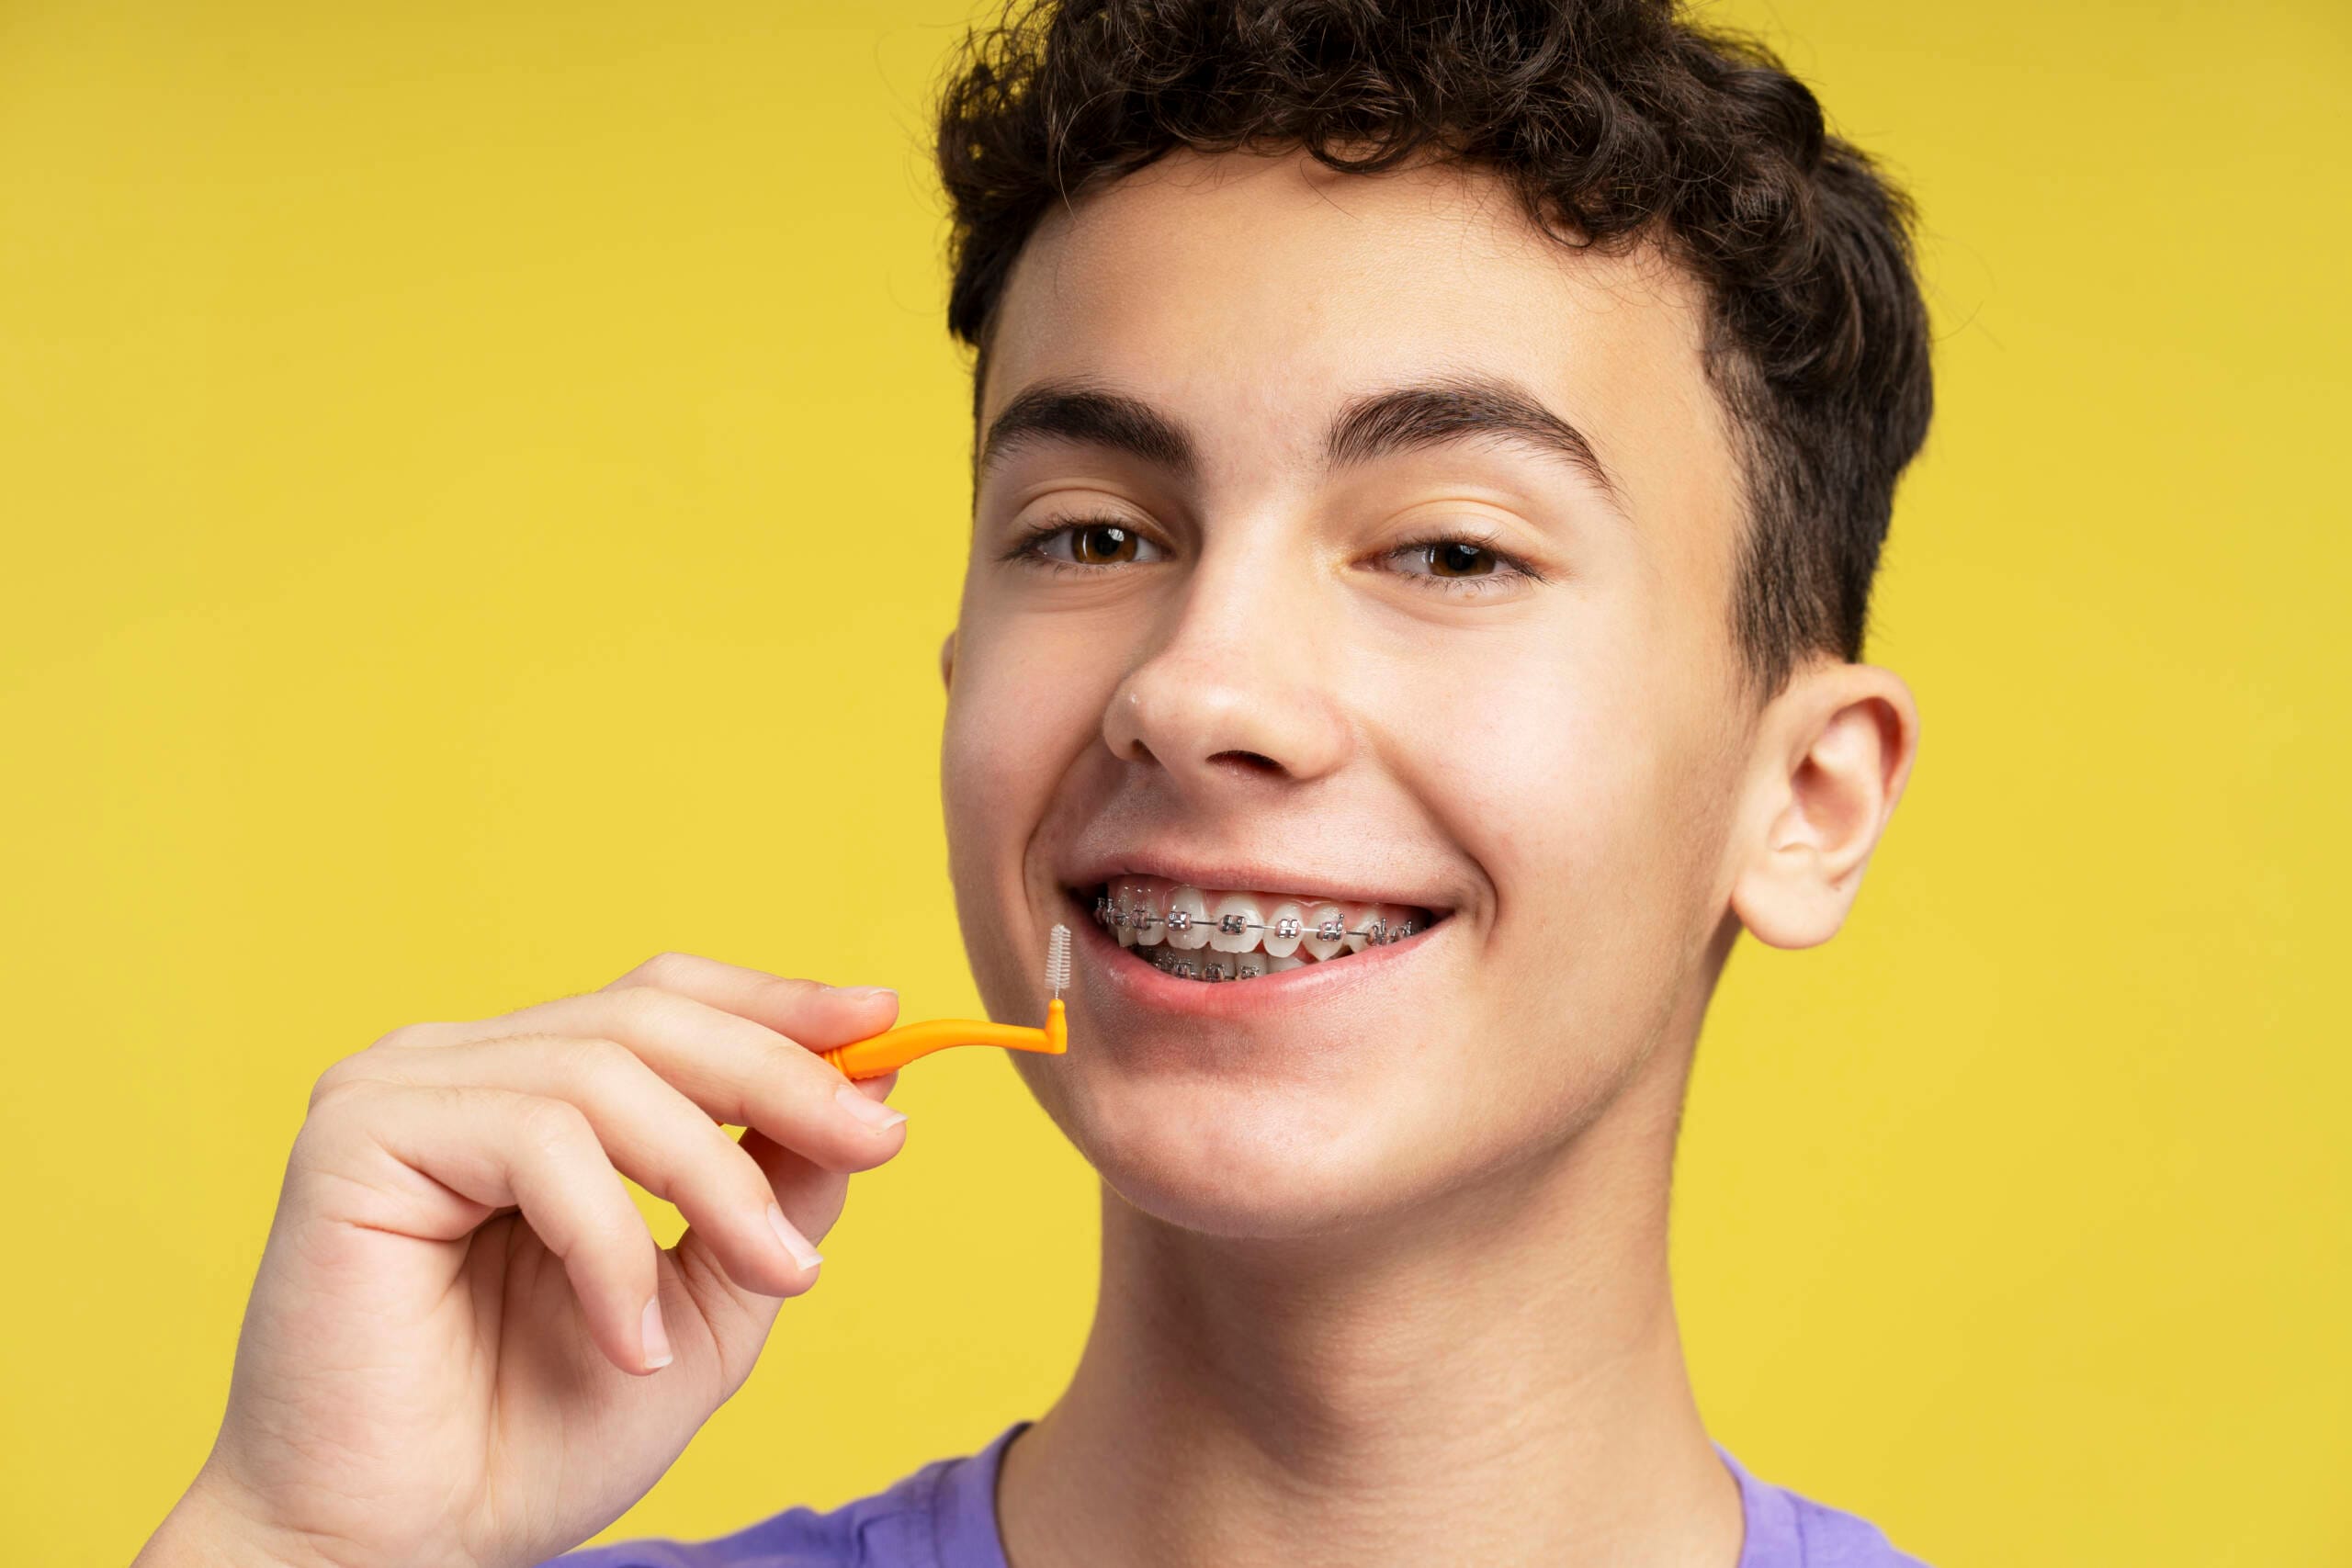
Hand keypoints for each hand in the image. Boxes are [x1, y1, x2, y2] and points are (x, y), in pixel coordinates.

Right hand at [134, 954, 911, 1567]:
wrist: (404, 1552)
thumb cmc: (533, 1438)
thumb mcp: (707, 1302)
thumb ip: (776, 1194)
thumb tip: (872, 1086)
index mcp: (527, 1085)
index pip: (664, 998)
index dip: (776, 1003)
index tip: (888, 1023)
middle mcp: (459, 1066)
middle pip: (648, 1014)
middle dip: (782, 1075)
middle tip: (876, 1140)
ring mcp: (398, 1091)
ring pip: (606, 1074)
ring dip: (715, 1179)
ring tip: (771, 1278)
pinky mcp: (355, 1137)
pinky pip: (535, 1142)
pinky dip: (611, 1244)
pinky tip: (630, 1342)